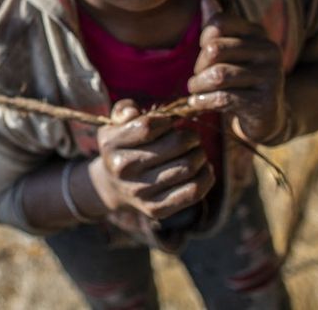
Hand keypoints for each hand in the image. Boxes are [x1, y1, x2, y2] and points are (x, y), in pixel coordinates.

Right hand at [88, 100, 214, 220]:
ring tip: (197, 152)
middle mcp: (123, 169)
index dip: (166, 121)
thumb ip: (124, 110)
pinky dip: (206, 177)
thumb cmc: (123, 147)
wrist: (114, 185)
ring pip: (189, 167)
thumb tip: (132, 113)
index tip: (169, 123)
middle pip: (176, 145)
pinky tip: (203, 169)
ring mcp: (140, 191)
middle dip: (191, 136)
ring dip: (200, 155)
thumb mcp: (116, 124)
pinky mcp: (156, 209)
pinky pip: (193, 191)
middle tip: (192, 137)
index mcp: (111, 145)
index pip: (148, 126)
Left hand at [187, 0, 285, 143]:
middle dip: (198, 66)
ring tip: (195, 90)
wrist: (264, 116)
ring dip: (198, 85)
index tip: (204, 54)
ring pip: (218, 75)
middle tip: (197, 77)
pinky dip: (204, 101)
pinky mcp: (264, 102)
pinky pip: (224, 98)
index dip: (204, 39)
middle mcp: (269, 50)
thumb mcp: (229, 50)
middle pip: (215, 49)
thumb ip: (217, 25)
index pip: (219, 23)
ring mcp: (270, 76)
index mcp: (258, 33)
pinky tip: (198, 103)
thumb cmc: (240, 77)